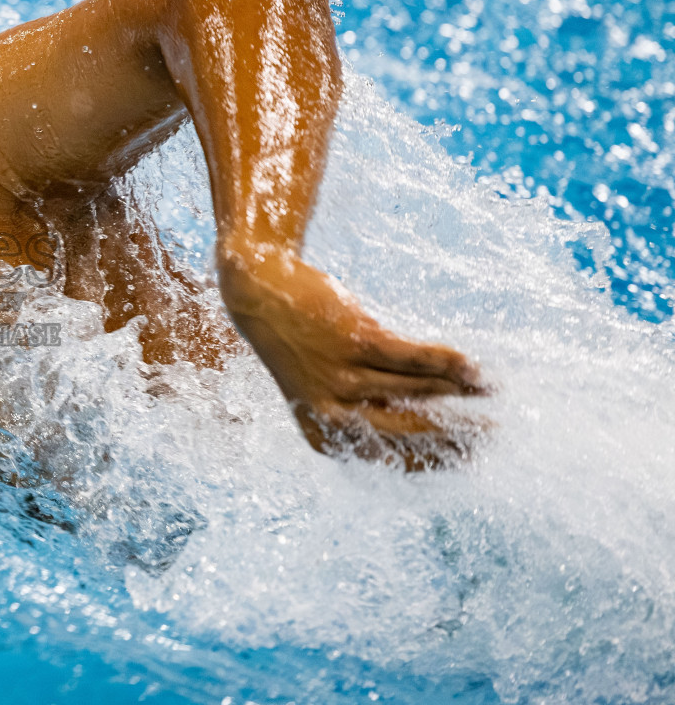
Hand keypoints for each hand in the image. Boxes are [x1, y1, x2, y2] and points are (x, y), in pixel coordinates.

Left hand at [219, 247, 487, 469]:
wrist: (259, 294)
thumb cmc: (301, 346)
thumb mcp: (326, 389)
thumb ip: (369, 410)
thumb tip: (435, 426)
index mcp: (324, 436)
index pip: (392, 459)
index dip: (438, 459)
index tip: (472, 458)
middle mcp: (332, 415)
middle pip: (411, 432)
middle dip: (458, 435)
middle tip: (495, 433)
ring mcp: (343, 378)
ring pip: (418, 393)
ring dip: (461, 394)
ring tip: (491, 392)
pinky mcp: (355, 342)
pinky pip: (415, 359)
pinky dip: (449, 363)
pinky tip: (473, 369)